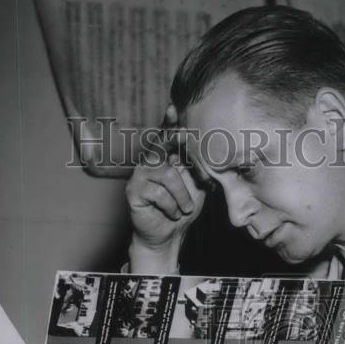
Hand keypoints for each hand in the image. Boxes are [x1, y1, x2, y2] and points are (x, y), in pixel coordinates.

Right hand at [126, 105, 206, 270]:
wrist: (168, 235)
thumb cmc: (182, 208)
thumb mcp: (196, 186)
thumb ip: (198, 169)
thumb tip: (211, 152)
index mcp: (165, 157)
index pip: (166, 136)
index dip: (169, 122)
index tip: (174, 107)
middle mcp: (149, 162)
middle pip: (160, 144)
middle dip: (174, 140)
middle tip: (185, 135)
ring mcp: (139, 175)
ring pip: (166, 175)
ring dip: (182, 195)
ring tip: (184, 208)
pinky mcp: (133, 191)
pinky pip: (159, 193)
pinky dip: (171, 206)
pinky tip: (171, 213)